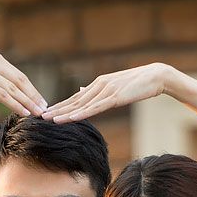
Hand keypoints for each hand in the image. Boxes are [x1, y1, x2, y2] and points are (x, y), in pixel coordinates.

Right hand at [0, 53, 46, 123]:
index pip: (19, 76)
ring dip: (28, 103)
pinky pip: (3, 95)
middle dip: (33, 97)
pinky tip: (25, 114)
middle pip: (19, 81)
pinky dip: (16, 105)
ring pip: (13, 89)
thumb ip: (2, 85)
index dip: (33, 91)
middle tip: (45, 110)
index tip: (44, 104)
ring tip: (38, 114)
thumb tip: (22, 95)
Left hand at [42, 63, 173, 123]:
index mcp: (99, 84)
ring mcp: (106, 91)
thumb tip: (82, 91)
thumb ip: (99, 90)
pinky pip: (94, 108)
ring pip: (81, 105)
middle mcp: (99, 85)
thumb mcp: (116, 87)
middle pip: (74, 101)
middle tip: (40, 117)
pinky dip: (80, 113)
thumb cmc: (139, 84)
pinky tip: (70, 118)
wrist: (156, 77)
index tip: (48, 112)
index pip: (76, 98)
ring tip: (50, 119)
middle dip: (57, 109)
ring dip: (64, 113)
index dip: (61, 105)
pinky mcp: (114, 97)